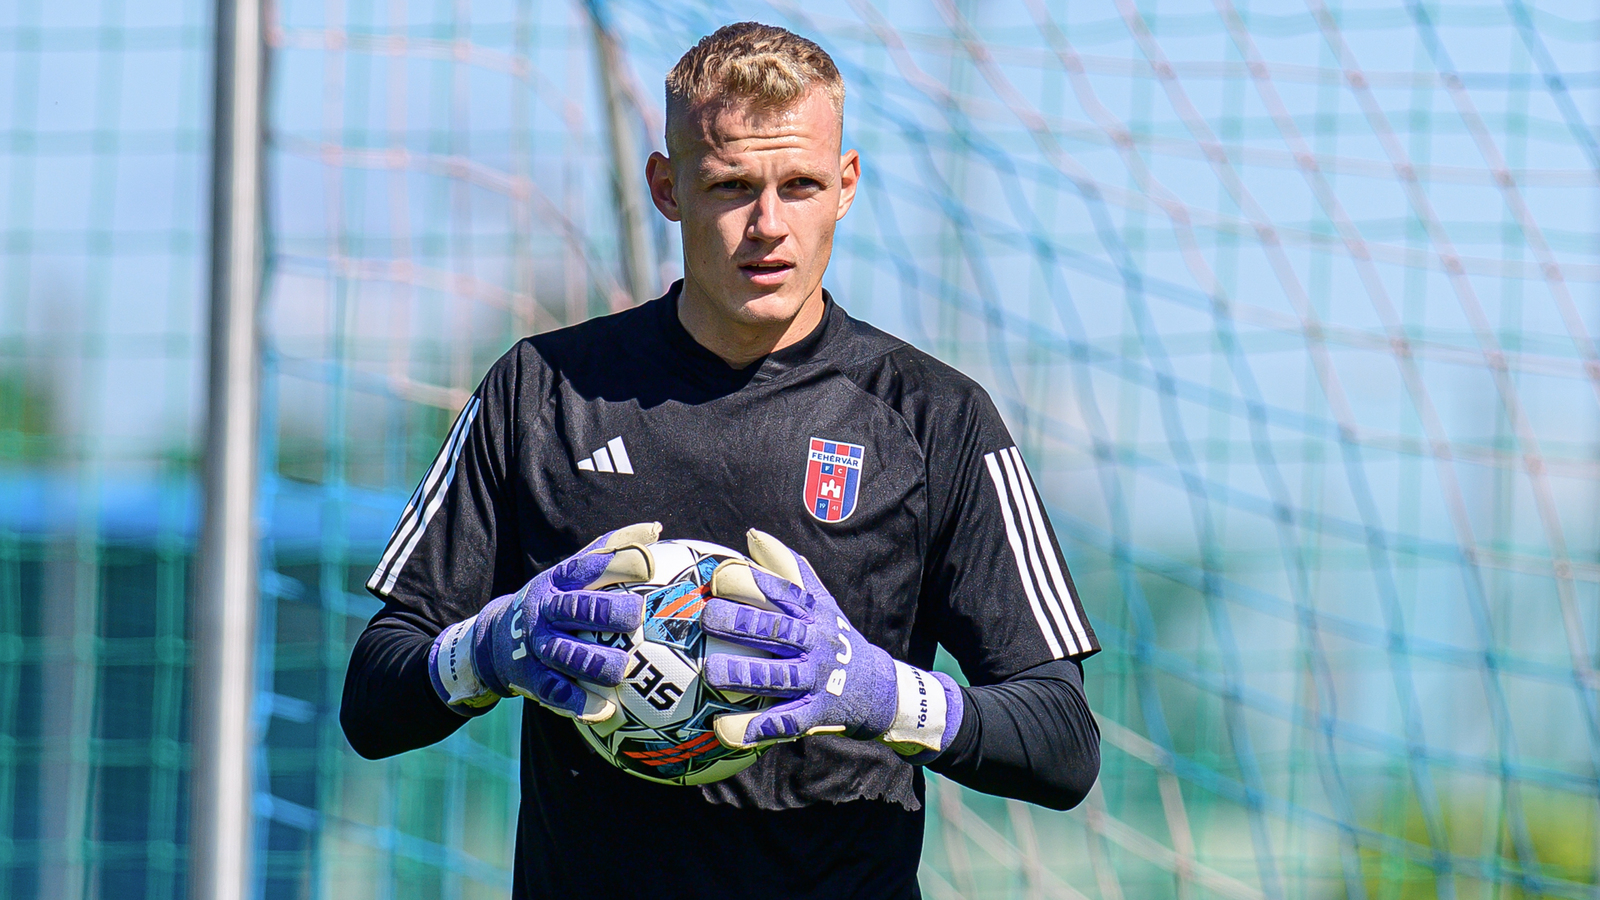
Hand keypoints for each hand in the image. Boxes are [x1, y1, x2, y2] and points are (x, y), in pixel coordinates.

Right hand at [429, 522, 659, 721]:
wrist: (497, 637)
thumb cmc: (555, 601)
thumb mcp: (572, 571)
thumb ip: (611, 551)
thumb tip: (656, 528)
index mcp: (560, 580)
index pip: (588, 566)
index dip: (618, 563)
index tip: (650, 565)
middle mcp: (547, 609)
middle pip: (576, 609)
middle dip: (607, 612)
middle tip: (636, 618)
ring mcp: (537, 644)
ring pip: (565, 653)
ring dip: (595, 663)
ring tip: (622, 670)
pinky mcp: (531, 676)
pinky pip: (554, 691)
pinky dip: (576, 701)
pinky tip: (603, 709)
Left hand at [701, 530, 962, 756]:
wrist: (879, 690)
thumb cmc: (835, 639)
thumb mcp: (821, 603)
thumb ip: (789, 571)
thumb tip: (753, 536)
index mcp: (813, 615)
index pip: (785, 593)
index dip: (754, 584)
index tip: (719, 578)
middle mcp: (815, 644)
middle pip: (779, 631)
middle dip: (743, 623)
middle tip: (707, 618)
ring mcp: (816, 680)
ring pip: (779, 677)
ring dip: (746, 674)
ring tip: (712, 672)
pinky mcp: (815, 714)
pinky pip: (784, 722)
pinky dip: (756, 727)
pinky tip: (724, 729)